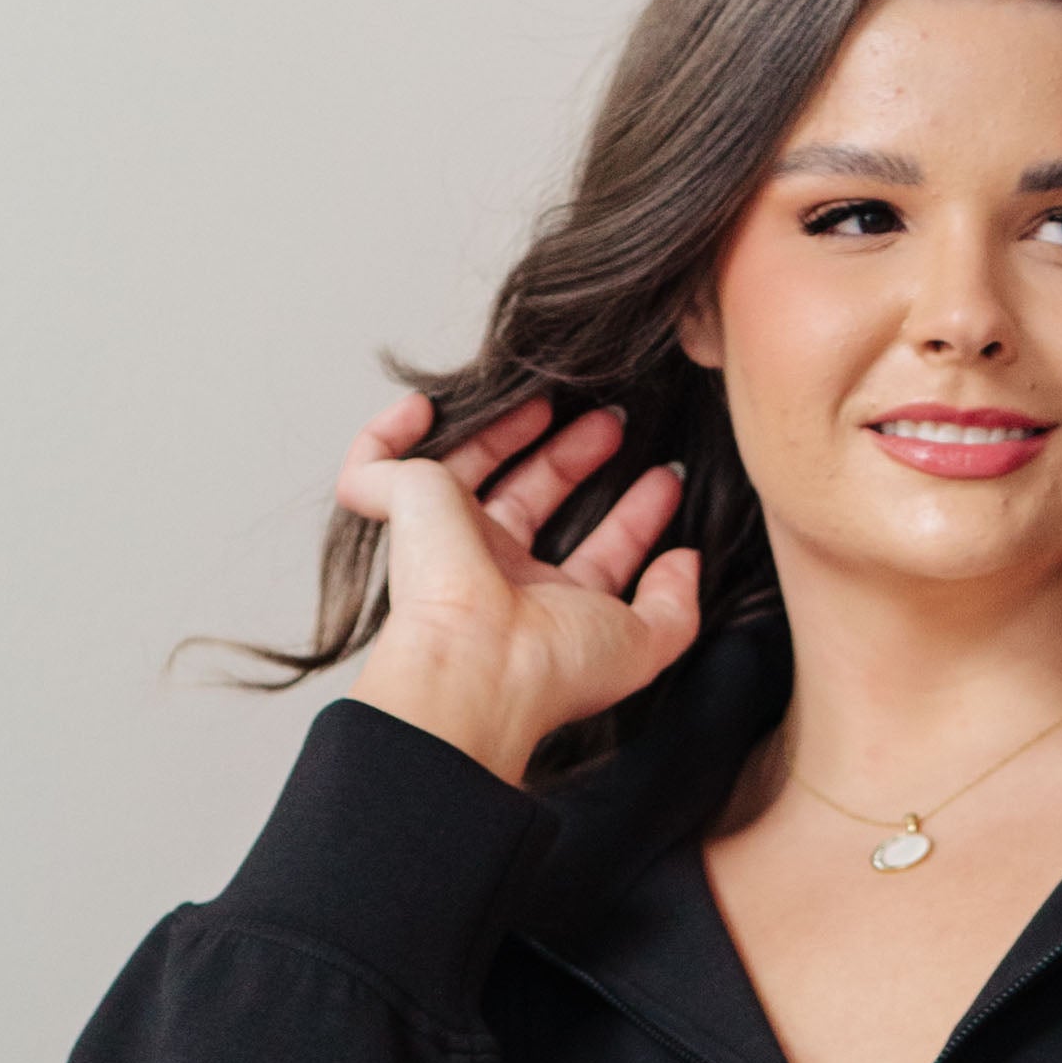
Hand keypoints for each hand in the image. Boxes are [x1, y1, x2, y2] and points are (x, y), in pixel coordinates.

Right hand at [337, 383, 700, 786]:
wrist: (476, 666)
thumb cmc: (548, 667)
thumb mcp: (641, 643)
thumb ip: (676, 607)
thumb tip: (688, 562)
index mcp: (542, 608)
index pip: (593, 552)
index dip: (633, 515)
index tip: (668, 478)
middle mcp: (490, 572)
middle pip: (533, 498)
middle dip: (576, 456)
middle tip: (617, 421)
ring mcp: (442, 538)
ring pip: (465, 466)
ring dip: (504, 425)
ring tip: (548, 395)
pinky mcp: (400, 505)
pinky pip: (373, 461)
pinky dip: (388, 430)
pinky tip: (428, 407)